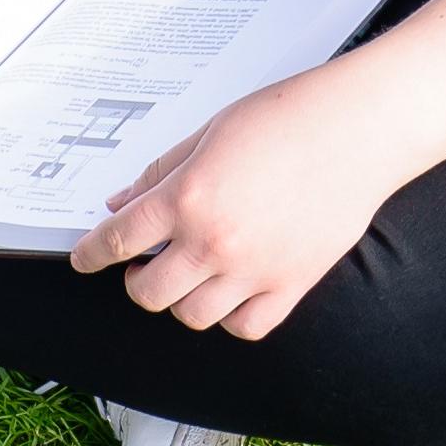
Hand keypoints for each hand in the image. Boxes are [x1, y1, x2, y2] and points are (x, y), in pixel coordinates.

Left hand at [66, 73, 396, 340]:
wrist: (360, 128)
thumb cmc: (291, 119)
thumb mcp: (209, 132)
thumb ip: (161, 174)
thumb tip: (122, 204)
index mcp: (188, 197)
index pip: (117, 240)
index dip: (91, 254)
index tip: (84, 259)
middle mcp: (215, 241)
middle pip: (148, 292)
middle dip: (136, 279)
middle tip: (144, 262)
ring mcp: (254, 269)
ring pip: (192, 316)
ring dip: (181, 299)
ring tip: (191, 274)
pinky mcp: (292, 284)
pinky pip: (245, 326)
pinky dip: (230, 317)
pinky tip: (230, 292)